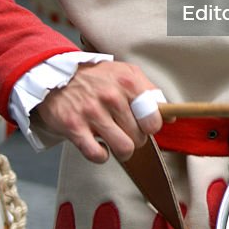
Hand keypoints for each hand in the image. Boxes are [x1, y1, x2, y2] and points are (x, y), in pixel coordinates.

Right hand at [32, 60, 162, 163]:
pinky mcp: (74, 127)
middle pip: (140, 136)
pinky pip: (97, 155)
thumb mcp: (126, 73)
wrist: (57, 73)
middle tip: (126, 131)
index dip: (152, 126)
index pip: (154, 117)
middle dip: (136, 138)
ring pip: (124, 148)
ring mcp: (92, 112)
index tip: (146, 125)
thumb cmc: (96, 77)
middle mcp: (111, 96)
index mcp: (128, 82)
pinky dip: (101, 156)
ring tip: (116, 141)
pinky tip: (100, 146)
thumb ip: (149, 92)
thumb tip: (171, 115)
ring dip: (123, 150)